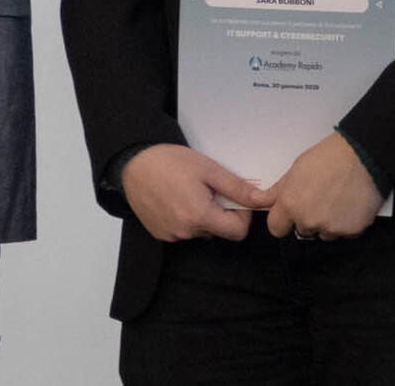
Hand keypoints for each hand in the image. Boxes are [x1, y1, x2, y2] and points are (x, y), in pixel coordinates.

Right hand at [119, 144, 267, 241]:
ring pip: (201, 231)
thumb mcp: (208, 169)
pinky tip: (173, 199)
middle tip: (205, 189)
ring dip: (200, 215)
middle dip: (219, 212)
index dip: (240, 214)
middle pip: (219, 231)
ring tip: (185, 192)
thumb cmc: (168, 161)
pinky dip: (184, 218)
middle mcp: (185, 231)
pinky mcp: (159, 233)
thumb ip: (238, 188)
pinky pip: (183, 231)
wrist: (130, 161)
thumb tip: (265, 200)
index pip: (238, 231)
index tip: (229, 196)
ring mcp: (170, 234)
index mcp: (200, 216)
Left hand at [264, 133, 382, 240]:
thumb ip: (276, 192)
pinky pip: (345, 234)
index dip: (282, 221)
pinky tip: (348, 205)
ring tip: (335, 200)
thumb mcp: (294, 171)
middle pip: (302, 231)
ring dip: (327, 223)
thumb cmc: (328, 159)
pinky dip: (346, 224)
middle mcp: (310, 221)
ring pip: (324, 234)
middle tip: (317, 199)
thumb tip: (258, 200)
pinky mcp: (353, 231)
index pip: (276, 229)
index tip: (288, 215)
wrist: (361, 158)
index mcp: (291, 206)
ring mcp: (332, 228)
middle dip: (307, 220)